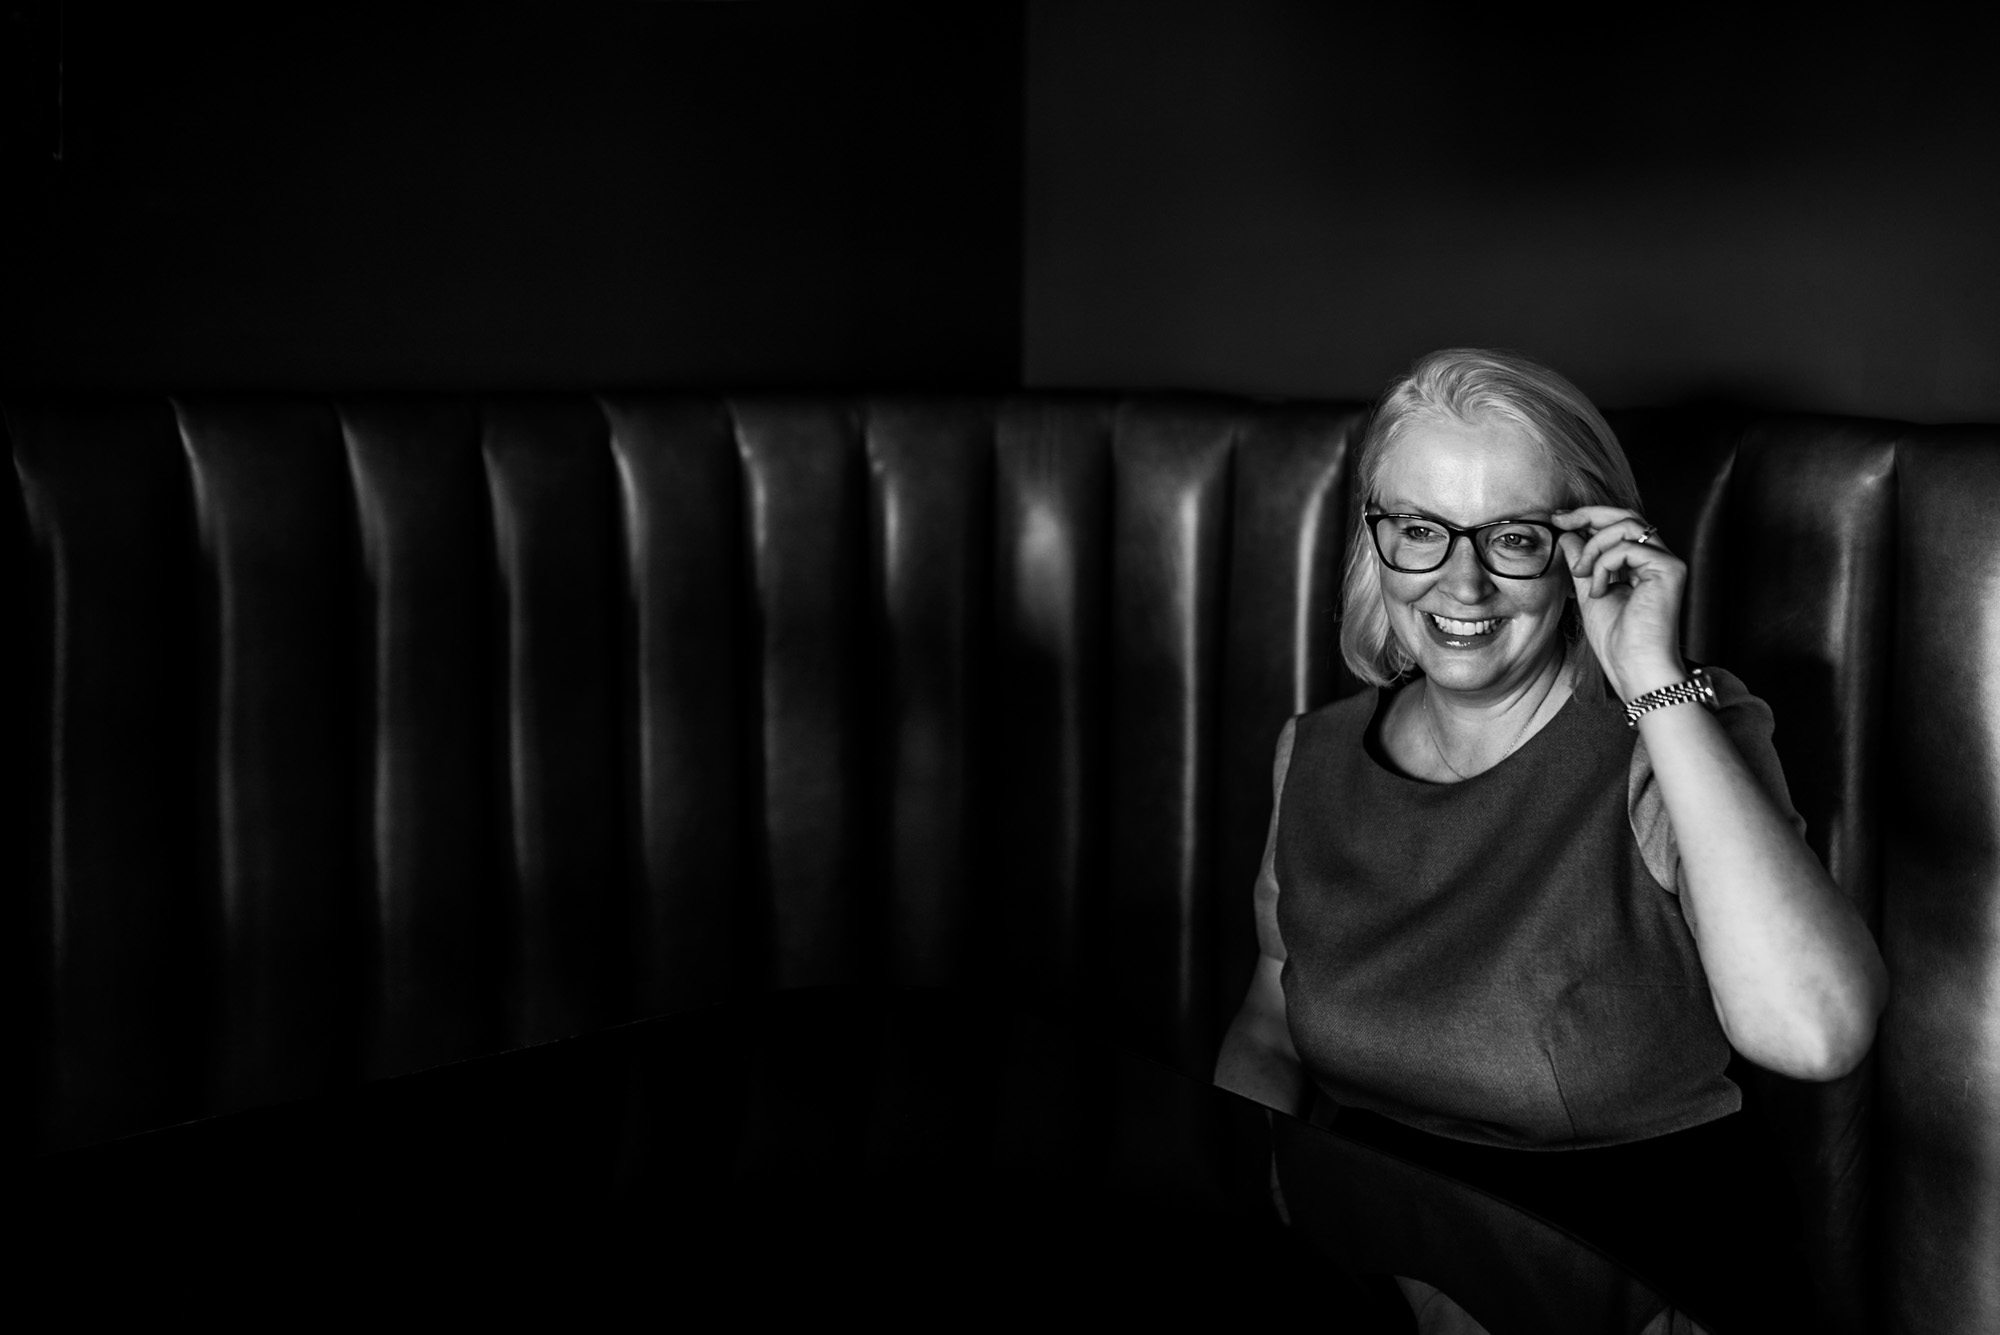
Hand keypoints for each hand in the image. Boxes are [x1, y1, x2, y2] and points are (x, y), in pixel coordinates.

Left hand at [1552, 506, 1686, 699]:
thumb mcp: (1589, 592)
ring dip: (1594, 546)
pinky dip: (1604, 564)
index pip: (1619, 526)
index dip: (1589, 517)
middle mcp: (1659, 559)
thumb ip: (1582, 563)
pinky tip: (1600, 591)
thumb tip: (1569, 535)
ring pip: (1627, 526)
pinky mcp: (1669, 569)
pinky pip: (1627, 548)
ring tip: (1582, 575)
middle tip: (1560, 521)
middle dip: (1588, 514)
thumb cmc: (1617, 641)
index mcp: (1642, 565)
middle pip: (1627, 516)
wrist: (1634, 667)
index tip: (1558, 520)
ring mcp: (1667, 562)